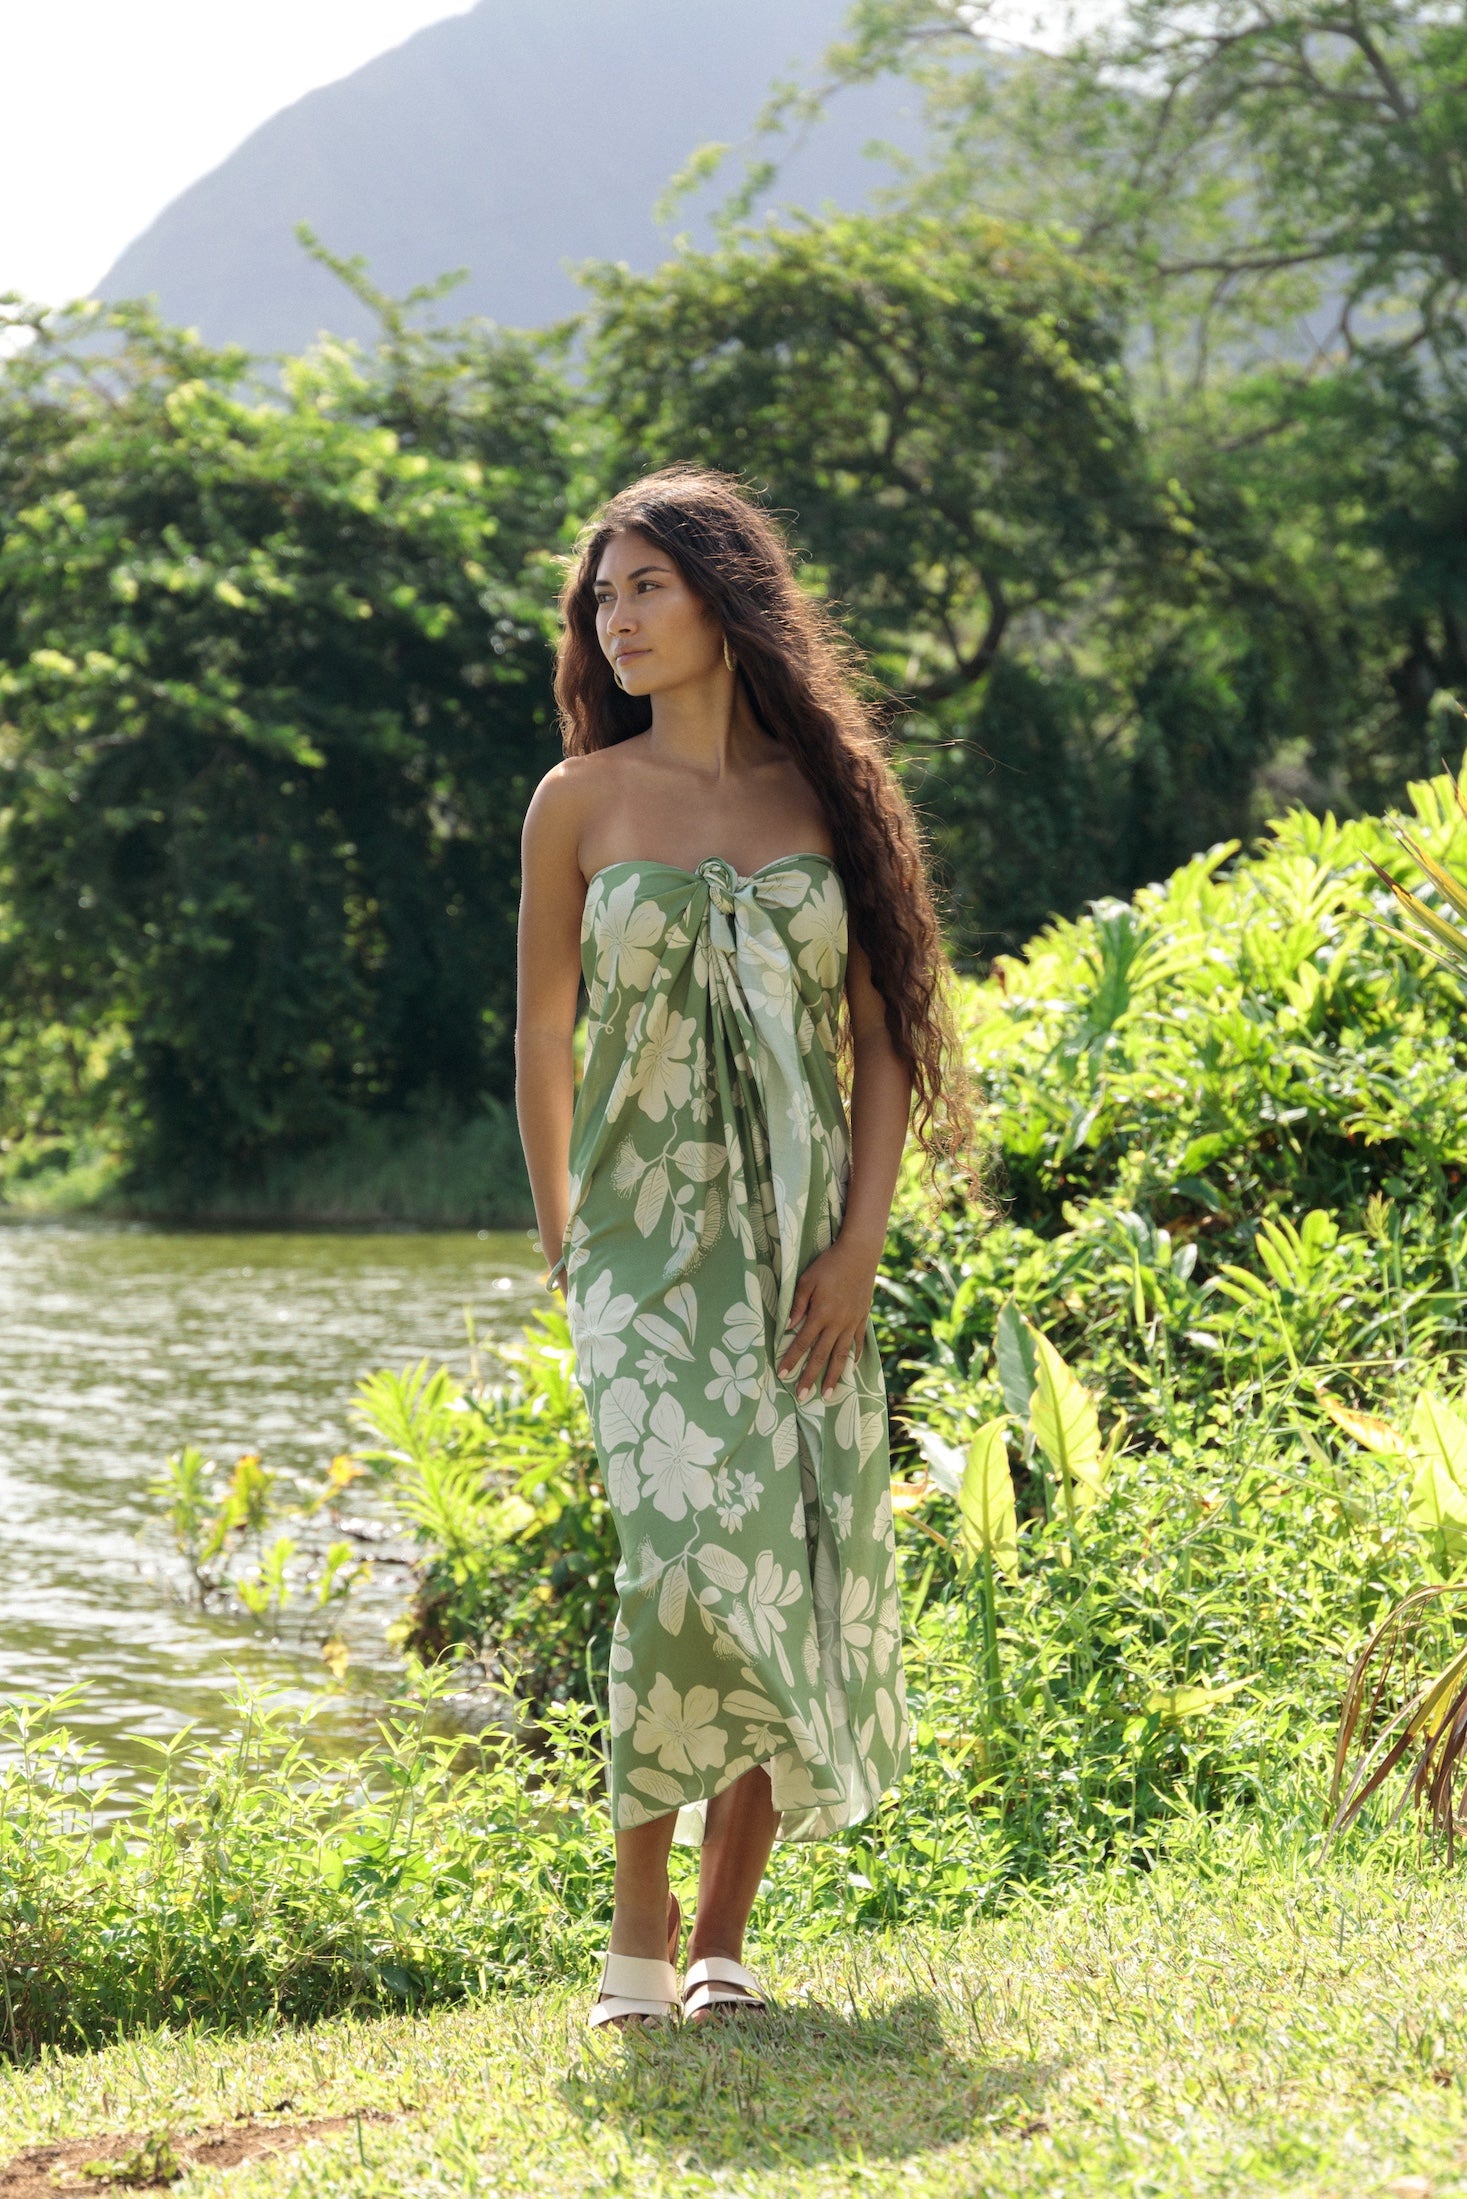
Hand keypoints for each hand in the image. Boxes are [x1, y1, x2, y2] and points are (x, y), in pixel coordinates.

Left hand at [776, 1237, 878, 1401]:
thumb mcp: (806, 1280)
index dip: (792, 1360)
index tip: (783, 1376)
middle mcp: (837, 1323)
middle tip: (802, 1397)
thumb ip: (797, 1305)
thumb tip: (787, 1327)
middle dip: (810, 1377)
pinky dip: (853, 1358)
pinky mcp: (861, 1318)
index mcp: (821, 1314)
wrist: (859, 1254)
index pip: (802, 1343)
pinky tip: (849, 1370)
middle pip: (821, 1356)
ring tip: (828, 1395)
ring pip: (841, 1356)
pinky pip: (857, 1343)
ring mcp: (851, 1323)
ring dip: (833, 1376)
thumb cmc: (828, 1265)